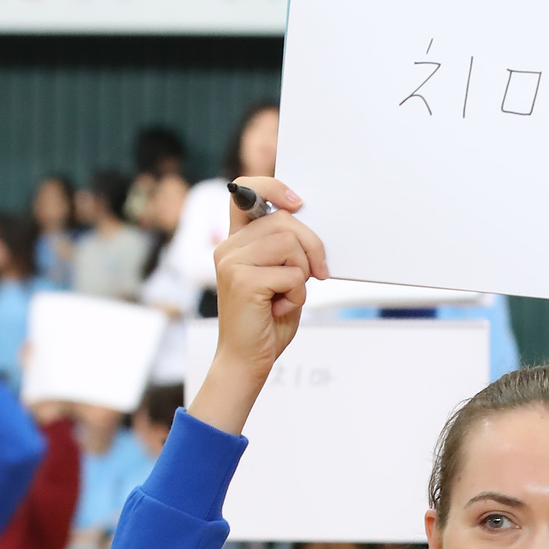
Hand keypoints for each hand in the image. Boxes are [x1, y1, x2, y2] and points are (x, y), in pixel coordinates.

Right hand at [193, 177, 327, 435]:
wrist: (246, 361)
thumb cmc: (267, 321)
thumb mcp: (281, 277)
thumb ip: (287, 249)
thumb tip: (308, 222)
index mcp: (236, 242)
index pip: (244, 190)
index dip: (272, 186)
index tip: (297, 203)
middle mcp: (229, 247)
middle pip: (284, 221)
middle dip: (312, 247)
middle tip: (319, 275)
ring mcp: (232, 262)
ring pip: (290, 244)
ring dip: (302, 274)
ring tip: (287, 296)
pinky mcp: (242, 280)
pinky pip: (291, 274)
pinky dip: (297, 295)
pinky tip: (280, 308)